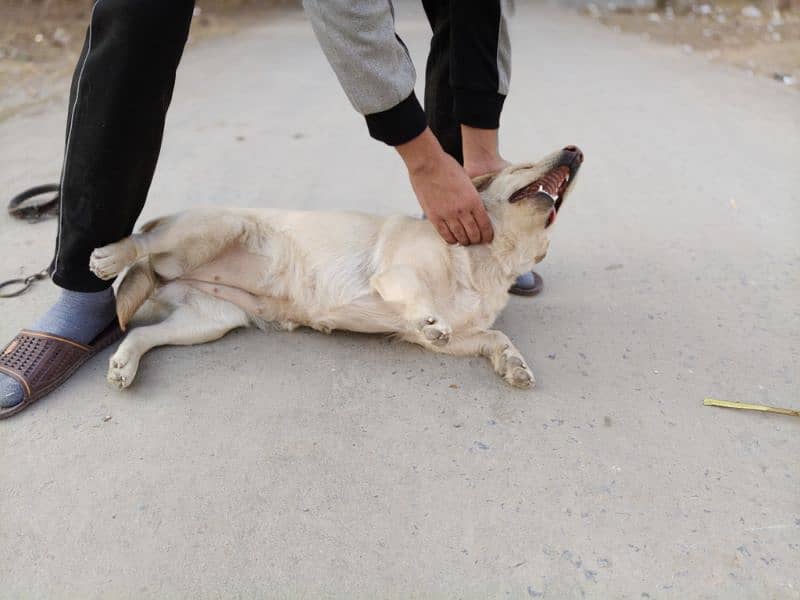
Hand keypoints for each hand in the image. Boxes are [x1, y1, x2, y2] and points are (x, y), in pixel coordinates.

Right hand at [396, 129, 493, 245]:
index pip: (485, 225)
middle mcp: (462, 210)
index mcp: (474, 200)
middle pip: (473, 234)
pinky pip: (445, 235)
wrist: (427, 164)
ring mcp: (448, 215)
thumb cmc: (448, 168)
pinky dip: (451, 239)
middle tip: (477, 241)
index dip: (487, 235)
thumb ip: (472, 197)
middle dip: (477, 240)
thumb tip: (475, 209)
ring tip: (466, 241)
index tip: (488, 238)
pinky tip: (453, 239)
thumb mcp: (467, 181)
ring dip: (465, 241)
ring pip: (460, 237)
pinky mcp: (434, 217)